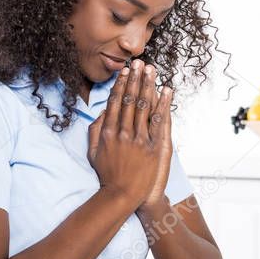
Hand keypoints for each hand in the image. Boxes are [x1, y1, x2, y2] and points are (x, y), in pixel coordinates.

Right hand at [87, 60, 167, 208]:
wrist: (122, 195)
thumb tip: (102, 112)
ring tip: (151, 70)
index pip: (115, 102)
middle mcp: (122, 133)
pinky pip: (158, 121)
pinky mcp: (152, 147)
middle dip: (135, 79)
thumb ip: (95, 131)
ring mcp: (138, 139)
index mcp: (108, 132)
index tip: (125, 72)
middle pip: (129, 100)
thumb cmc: (107, 175)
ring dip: (147, 85)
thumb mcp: (93, 152)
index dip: (121, 85)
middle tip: (140, 63)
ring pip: (143, 106)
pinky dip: (163, 104)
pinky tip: (166, 90)